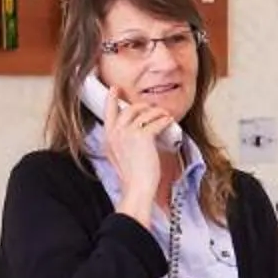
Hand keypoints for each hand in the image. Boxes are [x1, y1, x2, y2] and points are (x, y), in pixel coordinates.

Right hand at [101, 92, 170, 228]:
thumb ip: (121, 142)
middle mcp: (116, 133)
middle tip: (151, 107)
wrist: (137, 187)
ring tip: (164, 115)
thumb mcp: (119, 156)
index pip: (108, 113)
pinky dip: (164, 120)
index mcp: (109, 138)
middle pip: (128, 109)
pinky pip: (156, 121)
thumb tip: (134, 130)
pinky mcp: (142, 136)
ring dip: (156, 112)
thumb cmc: (132, 176)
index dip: (111, 99)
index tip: (115, 89)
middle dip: (141, 106)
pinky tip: (169, 121)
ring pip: (143, 112)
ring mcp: (128, 133)